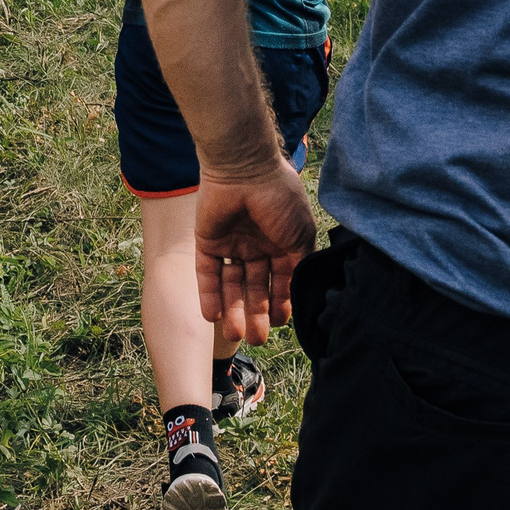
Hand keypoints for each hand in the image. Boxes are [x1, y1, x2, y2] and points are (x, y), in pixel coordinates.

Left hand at [195, 159, 315, 344]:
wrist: (244, 169)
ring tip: (236, 335)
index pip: (281, 281)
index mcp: (282, 243)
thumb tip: (302, 297)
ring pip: (232, 285)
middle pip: (255, 287)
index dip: (280, 303)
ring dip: (233, 310)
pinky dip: (210, 295)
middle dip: (256, 313)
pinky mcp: (207, 242)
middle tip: (257, 341)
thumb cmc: (279, 199)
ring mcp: (232, 245)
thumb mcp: (300, 236)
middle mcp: (257, 246)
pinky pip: (207, 273)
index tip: (281, 325)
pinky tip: (212, 317)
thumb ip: (300, 266)